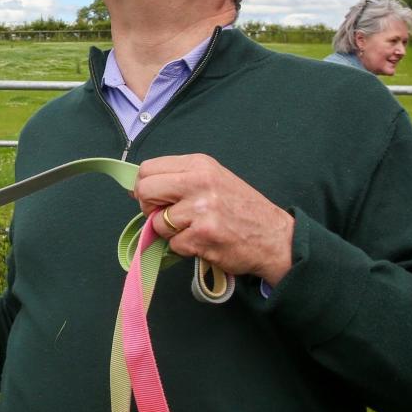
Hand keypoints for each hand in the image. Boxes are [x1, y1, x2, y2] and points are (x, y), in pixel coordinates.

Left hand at [133, 154, 294, 285]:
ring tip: (194, 229)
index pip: (148, 169)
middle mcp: (199, 182)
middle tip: (166, 216)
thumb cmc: (241, 208)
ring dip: (170, 232)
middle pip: (145, 190)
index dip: (145, 187)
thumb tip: (137, 188)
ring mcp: (201, 210)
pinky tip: (204, 241)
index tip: (155, 198)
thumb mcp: (213, 179)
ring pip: (157, 222)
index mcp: (200, 164)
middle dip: (148, 207)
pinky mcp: (202, 236)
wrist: (274, 237)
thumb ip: (179, 179)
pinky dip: (184, 247)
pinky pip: (173, 244)